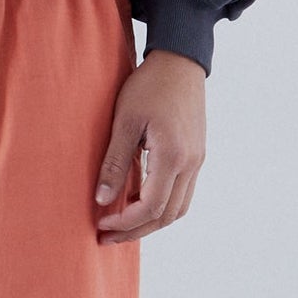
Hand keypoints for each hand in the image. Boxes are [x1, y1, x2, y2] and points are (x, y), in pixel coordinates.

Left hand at [94, 48, 206, 239]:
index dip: (125, 222)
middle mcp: (191, 164)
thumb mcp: (124, 121)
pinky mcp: (197, 156)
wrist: (180, 61)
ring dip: (151, 223)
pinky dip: (162, 207)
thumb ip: (114, 162)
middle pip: (166, 216)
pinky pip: (183, 194)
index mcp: (173, 156)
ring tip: (122, 225)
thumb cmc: (149, 85)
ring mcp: (197, 161)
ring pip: (178, 209)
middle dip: (135, 231)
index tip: (100, 222)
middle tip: (106, 236)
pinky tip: (140, 203)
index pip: (150, 207)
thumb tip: (101, 199)